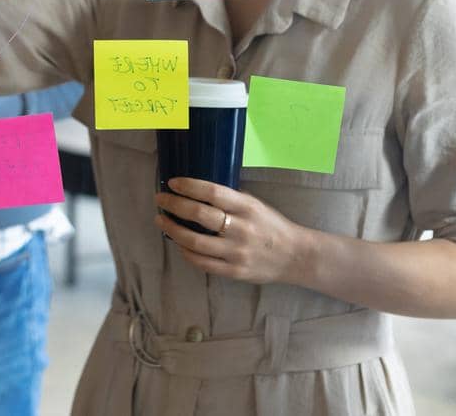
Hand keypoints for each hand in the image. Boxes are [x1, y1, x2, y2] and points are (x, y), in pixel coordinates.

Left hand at [154, 178, 310, 286]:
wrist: (294, 256)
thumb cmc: (271, 225)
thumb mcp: (255, 205)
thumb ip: (230, 200)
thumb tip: (196, 190)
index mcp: (247, 207)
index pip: (212, 192)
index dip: (189, 186)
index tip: (173, 183)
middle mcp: (241, 229)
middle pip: (199, 215)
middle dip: (174, 205)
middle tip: (160, 199)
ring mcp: (236, 252)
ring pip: (195, 242)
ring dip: (173, 230)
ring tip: (161, 221)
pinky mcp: (234, 271)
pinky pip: (202, 263)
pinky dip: (185, 252)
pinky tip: (178, 243)